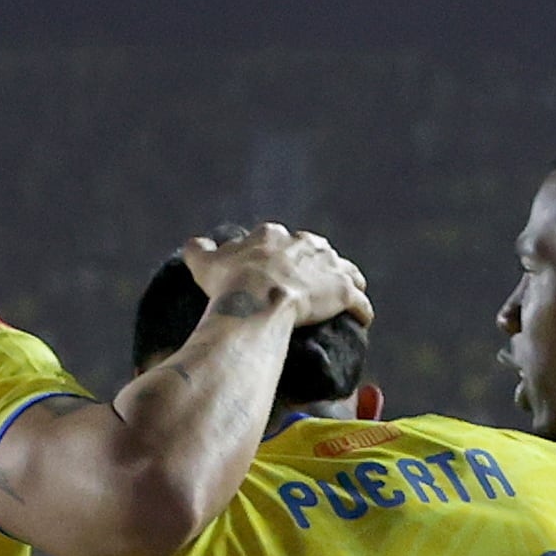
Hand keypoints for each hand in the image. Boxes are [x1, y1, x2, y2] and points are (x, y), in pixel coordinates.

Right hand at [178, 223, 369, 334]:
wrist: (258, 301)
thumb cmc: (230, 284)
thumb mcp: (206, 264)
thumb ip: (199, 250)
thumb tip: (193, 243)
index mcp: (272, 236)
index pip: (280, 239)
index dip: (281, 254)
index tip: (278, 268)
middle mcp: (304, 244)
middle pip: (317, 251)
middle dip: (317, 264)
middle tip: (313, 285)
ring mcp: (326, 266)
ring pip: (345, 270)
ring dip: (346, 281)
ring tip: (344, 298)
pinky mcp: (343, 291)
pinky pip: (359, 301)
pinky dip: (361, 310)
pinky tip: (362, 319)